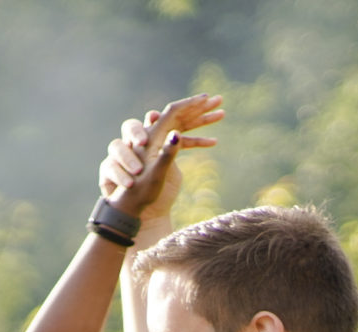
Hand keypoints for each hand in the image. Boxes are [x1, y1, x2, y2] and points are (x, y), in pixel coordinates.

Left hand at [99, 93, 222, 223]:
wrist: (135, 208)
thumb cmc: (142, 193)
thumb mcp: (156, 175)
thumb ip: (166, 154)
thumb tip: (177, 132)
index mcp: (151, 138)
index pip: (172, 113)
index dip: (189, 104)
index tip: (206, 98)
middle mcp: (156, 138)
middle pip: (180, 115)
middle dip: (200, 107)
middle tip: (219, 100)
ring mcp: (161, 147)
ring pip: (184, 126)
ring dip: (202, 120)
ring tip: (222, 114)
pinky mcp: (166, 157)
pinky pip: (184, 142)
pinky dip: (199, 140)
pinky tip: (214, 142)